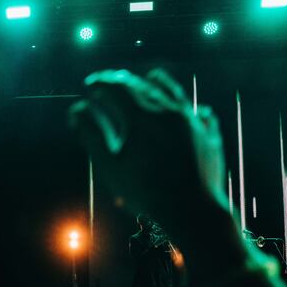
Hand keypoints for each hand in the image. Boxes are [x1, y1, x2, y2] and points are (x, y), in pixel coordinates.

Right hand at [68, 69, 225, 238]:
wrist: (191, 209)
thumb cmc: (144, 190)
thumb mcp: (109, 164)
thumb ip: (91, 133)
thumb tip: (78, 108)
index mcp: (141, 116)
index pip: (117, 87)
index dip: (101, 83)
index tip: (91, 83)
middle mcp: (168, 111)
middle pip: (143, 85)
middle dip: (124, 81)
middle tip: (111, 81)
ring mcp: (192, 120)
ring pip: (174, 92)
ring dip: (158, 83)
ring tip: (150, 77)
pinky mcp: (208, 134)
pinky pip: (199, 112)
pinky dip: (189, 106)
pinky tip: (191, 107)